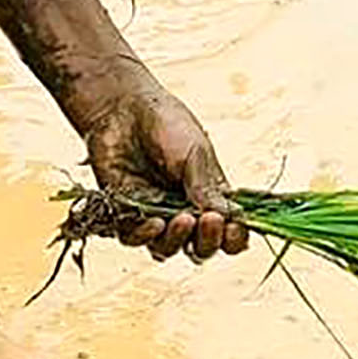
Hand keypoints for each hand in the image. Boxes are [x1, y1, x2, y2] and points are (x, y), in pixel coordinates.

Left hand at [79, 81, 249, 261]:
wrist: (123, 110)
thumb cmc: (167, 125)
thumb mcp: (195, 153)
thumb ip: (206, 187)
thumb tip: (230, 217)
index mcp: (209, 197)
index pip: (227, 231)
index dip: (234, 238)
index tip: (234, 228)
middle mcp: (183, 211)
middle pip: (199, 248)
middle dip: (208, 243)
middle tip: (209, 222)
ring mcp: (153, 215)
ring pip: (167, 249)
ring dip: (177, 241)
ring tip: (183, 220)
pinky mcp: (123, 214)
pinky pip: (134, 239)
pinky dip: (145, 236)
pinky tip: (154, 223)